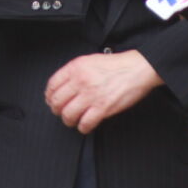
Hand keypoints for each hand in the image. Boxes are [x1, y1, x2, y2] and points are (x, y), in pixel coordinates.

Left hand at [45, 50, 160, 132]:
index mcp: (76, 68)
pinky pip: (85, 123)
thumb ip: (74, 71)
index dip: (49, 96)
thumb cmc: (117, 65)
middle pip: (57, 101)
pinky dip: (83, 127)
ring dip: (68, 120)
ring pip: (68, 115)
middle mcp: (81, 81)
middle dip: (56, 110)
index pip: (52, 85)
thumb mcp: (90, 60)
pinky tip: (85, 125)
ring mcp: (91, 95)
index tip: (51, 100)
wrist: (137, 69)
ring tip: (72, 120)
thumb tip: (62, 85)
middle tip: (61, 112)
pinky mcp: (103, 108)